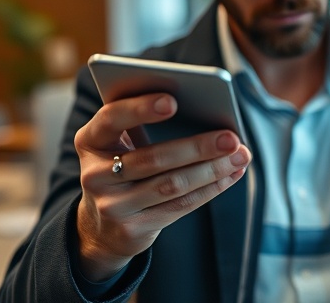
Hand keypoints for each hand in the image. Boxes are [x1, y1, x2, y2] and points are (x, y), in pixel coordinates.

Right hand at [73, 93, 251, 279]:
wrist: (101, 226)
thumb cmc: (122, 167)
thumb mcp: (120, 143)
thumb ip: (142, 122)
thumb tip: (203, 108)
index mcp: (89, 140)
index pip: (111, 119)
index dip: (140, 109)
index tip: (173, 101)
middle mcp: (94, 174)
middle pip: (152, 158)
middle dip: (197, 146)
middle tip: (231, 136)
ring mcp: (111, 205)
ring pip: (171, 185)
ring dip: (212, 170)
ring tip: (240, 155)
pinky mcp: (131, 230)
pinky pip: (179, 206)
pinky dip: (210, 188)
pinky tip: (231, 174)